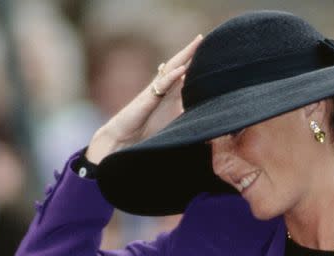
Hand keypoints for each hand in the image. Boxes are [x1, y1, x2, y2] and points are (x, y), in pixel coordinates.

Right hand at [86, 33, 202, 160]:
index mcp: (169, 95)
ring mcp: (155, 92)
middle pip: (177, 66)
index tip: (208, 51)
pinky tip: (182, 69)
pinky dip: (172, 76)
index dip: (194, 63)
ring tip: (195, 44)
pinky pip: (162, 84)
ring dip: (183, 57)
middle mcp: (162, 89)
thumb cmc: (147, 133)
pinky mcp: (148, 99)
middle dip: (189, 52)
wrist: (125, 139)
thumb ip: (184, 117)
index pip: (183, 75)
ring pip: (171, 70)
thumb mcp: (171, 124)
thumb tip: (204, 119)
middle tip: (201, 38)